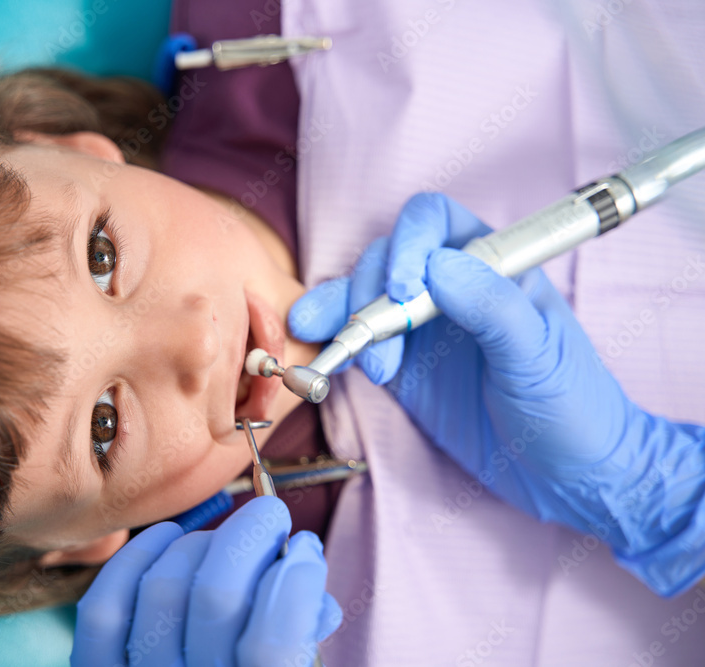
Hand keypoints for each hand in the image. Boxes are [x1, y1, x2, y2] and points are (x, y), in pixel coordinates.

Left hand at [71, 496, 341, 665]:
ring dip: (199, 544)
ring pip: (162, 588)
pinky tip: (167, 537)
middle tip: (270, 516)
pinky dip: (137, 558)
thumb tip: (303, 554)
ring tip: (222, 541)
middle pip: (215, 597)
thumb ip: (303, 628)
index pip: (271, 643)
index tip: (303, 546)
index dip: (293, 582)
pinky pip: (104, 607)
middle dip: (248, 536)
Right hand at [289, 192, 704, 595]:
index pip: (434, 223)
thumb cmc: (573, 408)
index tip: (401, 291)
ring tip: (341, 356)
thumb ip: (492, 307)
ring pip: (362, 297)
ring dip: (342, 318)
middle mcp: (450, 286)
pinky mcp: (402, 366)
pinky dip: (336, 345)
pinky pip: (357, 341)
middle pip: (385, 258)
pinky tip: (326, 359)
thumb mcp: (540, 358)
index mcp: (493, 264)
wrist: (569, 477)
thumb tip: (435, 266)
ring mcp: (422, 326)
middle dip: (369, 295)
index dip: (407, 244)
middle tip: (378, 350)